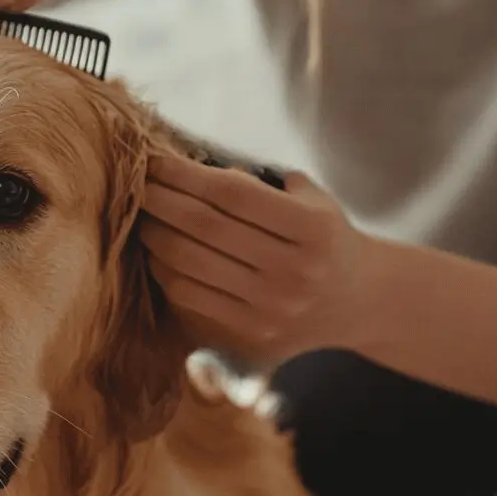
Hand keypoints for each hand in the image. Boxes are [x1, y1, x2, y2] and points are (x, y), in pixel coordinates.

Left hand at [140, 155, 378, 362]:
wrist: (360, 302)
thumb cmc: (324, 238)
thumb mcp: (312, 200)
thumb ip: (261, 182)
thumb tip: (189, 167)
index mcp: (312, 228)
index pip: (231, 193)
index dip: (185, 174)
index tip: (155, 161)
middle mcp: (294, 270)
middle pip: (204, 227)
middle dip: (160, 201)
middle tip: (136, 184)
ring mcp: (272, 307)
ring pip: (189, 263)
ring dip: (155, 236)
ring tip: (142, 217)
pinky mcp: (253, 334)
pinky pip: (189, 297)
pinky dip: (163, 272)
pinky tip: (156, 253)